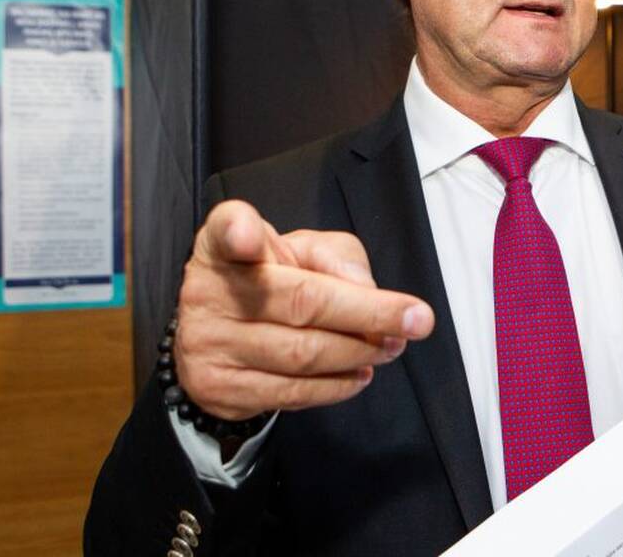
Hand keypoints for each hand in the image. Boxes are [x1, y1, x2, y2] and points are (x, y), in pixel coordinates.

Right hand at [173, 200, 435, 419]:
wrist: (221, 334)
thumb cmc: (273, 279)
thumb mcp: (303, 250)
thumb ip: (336, 257)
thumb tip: (366, 291)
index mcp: (223, 243)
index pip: (226, 229)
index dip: (239, 232)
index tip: (250, 237)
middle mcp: (208, 291)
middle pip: (299, 302)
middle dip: (367, 314)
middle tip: (414, 320)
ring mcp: (207, 343)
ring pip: (300, 354)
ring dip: (359, 353)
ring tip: (392, 346)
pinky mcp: (218, 387)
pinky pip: (290, 393)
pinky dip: (336, 386)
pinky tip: (359, 373)